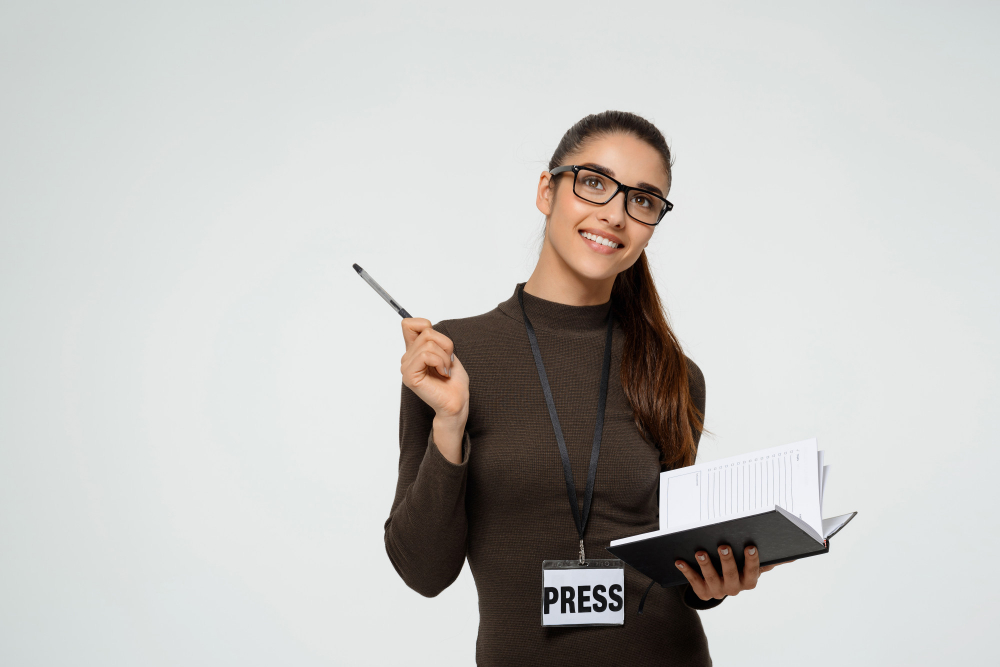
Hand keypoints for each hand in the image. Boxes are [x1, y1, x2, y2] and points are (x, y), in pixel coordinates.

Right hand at [400, 318, 468, 422]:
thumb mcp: (446, 351)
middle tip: (448, 362)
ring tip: (445, 370)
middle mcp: (408, 358)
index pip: (408, 324)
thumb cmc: (454, 380)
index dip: (425, 325)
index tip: (440, 343)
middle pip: (426, 332)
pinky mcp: (409, 376)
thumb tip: (425, 325)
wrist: (457, 401)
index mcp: (414, 351)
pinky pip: (425, 355)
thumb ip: (433, 338)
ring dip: (444, 357)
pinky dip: (440, 362)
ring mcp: (407, 367)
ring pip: (427, 344)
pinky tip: (442, 374)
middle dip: (445, 345)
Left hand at [674, 545, 793, 600]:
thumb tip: (793, 555)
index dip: (752, 561)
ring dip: (706, 565)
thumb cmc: (739, 568)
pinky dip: (687, 571)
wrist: (718, 583)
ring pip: (711, 579)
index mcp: (748, 581)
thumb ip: (771, 560)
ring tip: (701, 552)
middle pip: (731, 576)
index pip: (753, 572)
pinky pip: (694, 582)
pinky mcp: (702, 592)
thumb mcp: (753, 564)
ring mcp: (717, 591)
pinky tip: (679, 560)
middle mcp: (734, 589)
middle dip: (727, 561)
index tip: (751, 546)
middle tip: (723, 546)